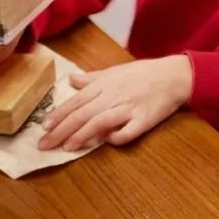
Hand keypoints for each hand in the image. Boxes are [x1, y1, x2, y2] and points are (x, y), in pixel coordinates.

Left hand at [37, 56, 192, 151]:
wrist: (175, 75)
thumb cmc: (145, 73)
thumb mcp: (116, 70)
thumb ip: (92, 78)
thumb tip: (71, 80)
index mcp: (106, 84)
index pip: (77, 101)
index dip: (59, 114)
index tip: (44, 127)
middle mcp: (114, 96)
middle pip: (83, 114)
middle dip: (61, 130)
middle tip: (44, 145)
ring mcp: (129, 108)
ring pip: (100, 123)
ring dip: (81, 135)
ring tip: (67, 148)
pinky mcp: (144, 120)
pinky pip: (127, 132)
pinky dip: (115, 138)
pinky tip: (105, 143)